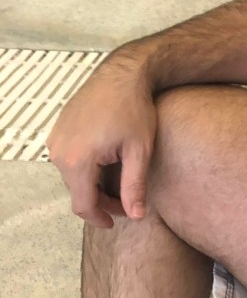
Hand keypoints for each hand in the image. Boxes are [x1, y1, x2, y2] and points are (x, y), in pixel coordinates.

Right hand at [46, 53, 157, 227]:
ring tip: (119, 181)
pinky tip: (108, 164)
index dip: (99, 218)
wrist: (123, 74)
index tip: (115, 222)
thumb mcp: (140, 151)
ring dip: (93, 184)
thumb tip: (135, 216)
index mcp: (78, 160)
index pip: (83, 204)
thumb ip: (134, 187)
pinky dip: (86, 168)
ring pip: (72, 176)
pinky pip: (69, 159)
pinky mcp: (58, 130)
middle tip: (127, 201)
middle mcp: (60, 151)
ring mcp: (56, 139)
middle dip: (101, 201)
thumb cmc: (134, 109)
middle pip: (77, 191)